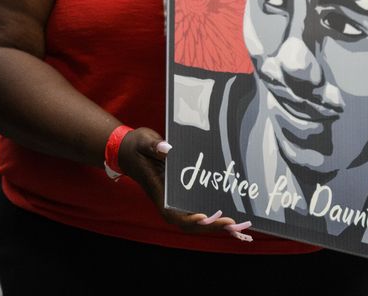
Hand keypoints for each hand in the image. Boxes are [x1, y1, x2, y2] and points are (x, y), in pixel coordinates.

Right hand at [117, 127, 252, 241]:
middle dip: (211, 226)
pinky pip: (199, 208)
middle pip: (189, 222)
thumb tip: (166, 149)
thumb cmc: (135, 147)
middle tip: (233, 224)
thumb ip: (153, 146)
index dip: (189, 220)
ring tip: (239, 225)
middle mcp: (168, 200)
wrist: (128, 150)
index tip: (204, 217)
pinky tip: (232, 215)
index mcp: (158, 191)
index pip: (173, 213)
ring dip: (216, 224)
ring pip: (197, 219)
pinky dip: (214, 215)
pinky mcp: (183, 193)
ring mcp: (176, 198)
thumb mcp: (142, 142)